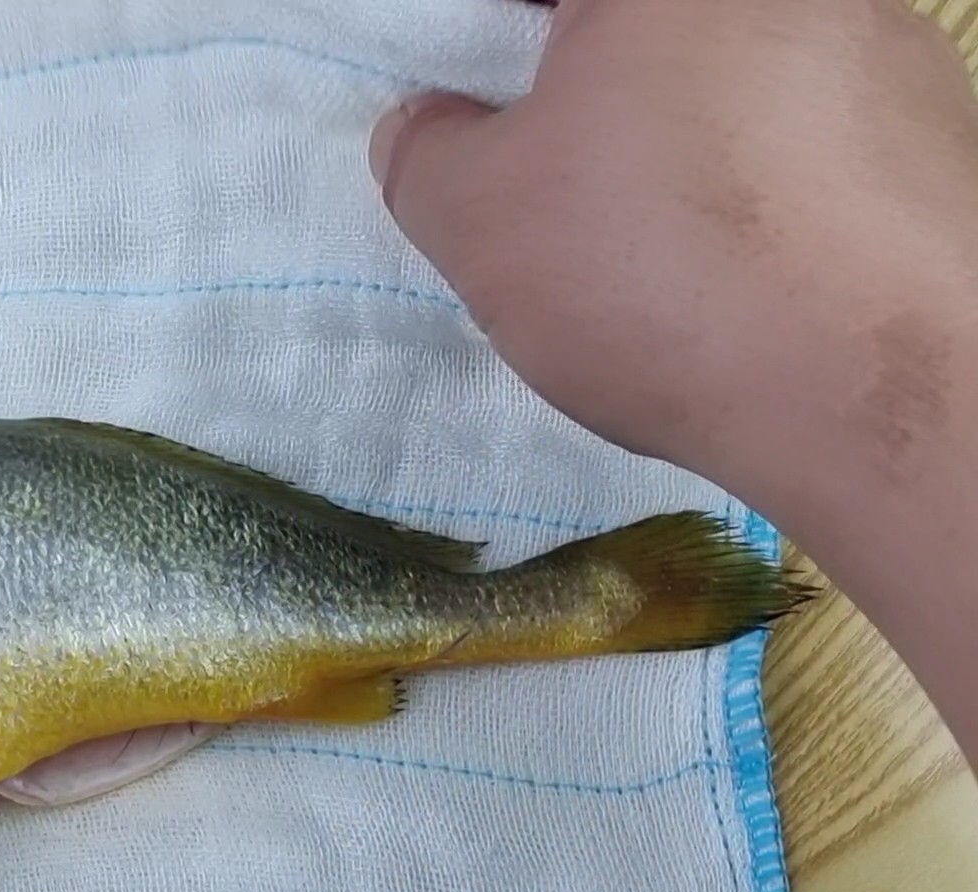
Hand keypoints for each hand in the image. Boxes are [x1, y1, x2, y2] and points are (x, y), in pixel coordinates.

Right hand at [370, 0, 977, 764]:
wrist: (885, 390)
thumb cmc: (656, 268)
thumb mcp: (476, 218)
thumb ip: (427, 153)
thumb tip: (430, 127)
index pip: (545, 1)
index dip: (494, 52)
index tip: (473, 120)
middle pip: (649, 33)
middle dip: (593, 96)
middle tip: (554, 194)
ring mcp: (887, 46)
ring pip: (739, 84)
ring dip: (688, 147)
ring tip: (662, 262)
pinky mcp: (945, 136)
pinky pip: (820, 147)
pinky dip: (774, 199)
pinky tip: (752, 290)